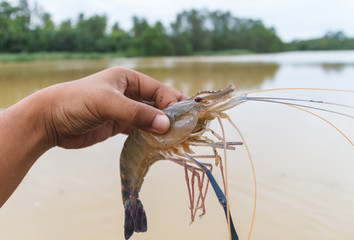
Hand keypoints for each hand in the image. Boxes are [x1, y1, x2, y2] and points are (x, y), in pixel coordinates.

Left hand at [40, 67, 186, 148]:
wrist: (49, 120)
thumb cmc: (76, 102)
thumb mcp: (108, 103)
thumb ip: (137, 114)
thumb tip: (167, 125)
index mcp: (128, 79)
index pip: (159, 90)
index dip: (173, 103)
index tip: (186, 118)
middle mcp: (129, 93)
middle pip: (157, 104)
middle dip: (171, 115)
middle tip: (188, 128)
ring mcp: (124, 110)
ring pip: (150, 118)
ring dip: (162, 127)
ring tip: (178, 138)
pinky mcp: (118, 126)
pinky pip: (140, 130)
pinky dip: (150, 136)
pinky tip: (160, 143)